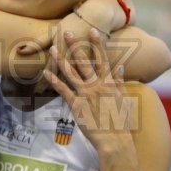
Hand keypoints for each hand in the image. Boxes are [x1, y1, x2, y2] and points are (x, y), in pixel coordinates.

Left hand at [43, 30, 135, 152]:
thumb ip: (120, 83)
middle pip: (84, 61)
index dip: (97, 44)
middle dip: (75, 45)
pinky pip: (63, 90)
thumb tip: (120, 68)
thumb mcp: (125, 100)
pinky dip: (54, 81)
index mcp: (110, 83)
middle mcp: (97, 85)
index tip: (92, 30)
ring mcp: (85, 94)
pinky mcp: (76, 105)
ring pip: (71, 72)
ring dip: (61, 59)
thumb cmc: (122, 122)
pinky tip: (46, 73)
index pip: (103, 59)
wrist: (114, 140)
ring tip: (54, 48)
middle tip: (66, 31)